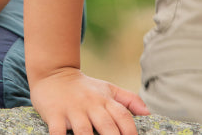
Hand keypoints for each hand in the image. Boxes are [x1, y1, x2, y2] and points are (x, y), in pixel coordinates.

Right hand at [30, 68, 149, 134]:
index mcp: (105, 100)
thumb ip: (129, 100)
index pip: (123, 117)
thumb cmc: (84, 88)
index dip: (131, 132)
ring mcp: (72, 110)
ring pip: (84, 132)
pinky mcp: (54, 114)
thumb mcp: (108, 89)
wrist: (53, 73)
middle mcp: (90, 105)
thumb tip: (148, 113)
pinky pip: (57, 132)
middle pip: (107, 127)